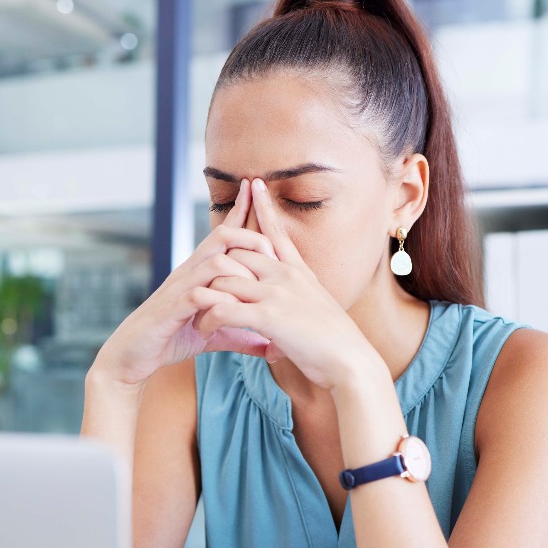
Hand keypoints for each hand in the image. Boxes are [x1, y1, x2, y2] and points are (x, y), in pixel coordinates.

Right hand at [90, 179, 279, 386]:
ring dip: (241, 273)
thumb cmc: (171, 338)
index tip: (254, 188)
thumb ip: (240, 334)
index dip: (239, 211)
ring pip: (215, 263)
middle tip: (272, 255)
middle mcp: (189, 273)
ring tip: (257, 289)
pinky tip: (235, 313)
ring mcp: (180, 289)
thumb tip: (269, 344)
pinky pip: (200, 296)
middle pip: (222, 237)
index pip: (223, 235)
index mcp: (199, 273)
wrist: (131, 356)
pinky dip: (220, 302)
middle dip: (251, 239)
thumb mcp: (213, 335)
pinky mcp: (172, 310)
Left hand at [193, 179, 382, 390]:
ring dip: (204, 298)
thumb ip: (301, 299)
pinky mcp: (268, 317)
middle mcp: (286, 276)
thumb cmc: (337, 344)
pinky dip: (209, 319)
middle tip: (198, 285)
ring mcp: (277, 294)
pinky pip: (224, 309)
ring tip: (195, 316)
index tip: (254, 184)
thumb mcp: (320, 310)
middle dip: (215, 266)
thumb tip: (292, 305)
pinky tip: (204, 330)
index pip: (277, 233)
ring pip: (224, 280)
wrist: (352, 363)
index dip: (265, 208)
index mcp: (299, 273)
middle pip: (238, 251)